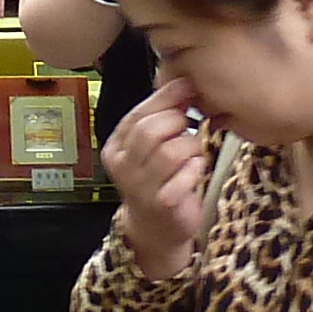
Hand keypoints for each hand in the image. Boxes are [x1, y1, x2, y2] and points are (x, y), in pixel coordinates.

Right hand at [102, 91, 211, 279]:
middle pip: (151, 131)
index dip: (165, 97)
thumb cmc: (157, 180)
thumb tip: (182, 81)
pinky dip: (197, 168)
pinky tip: (196, 169)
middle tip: (189, 127)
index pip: (137, 114)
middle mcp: (122, 167)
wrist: (156, 229)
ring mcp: (140, 188)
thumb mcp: (149, 147)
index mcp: (115, 147)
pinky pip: (186, 176)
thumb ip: (159, 117)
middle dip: (178, 122)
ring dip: (191, 146)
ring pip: (170, 151)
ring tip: (193, 152)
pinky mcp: (162, 204)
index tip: (187, 86)